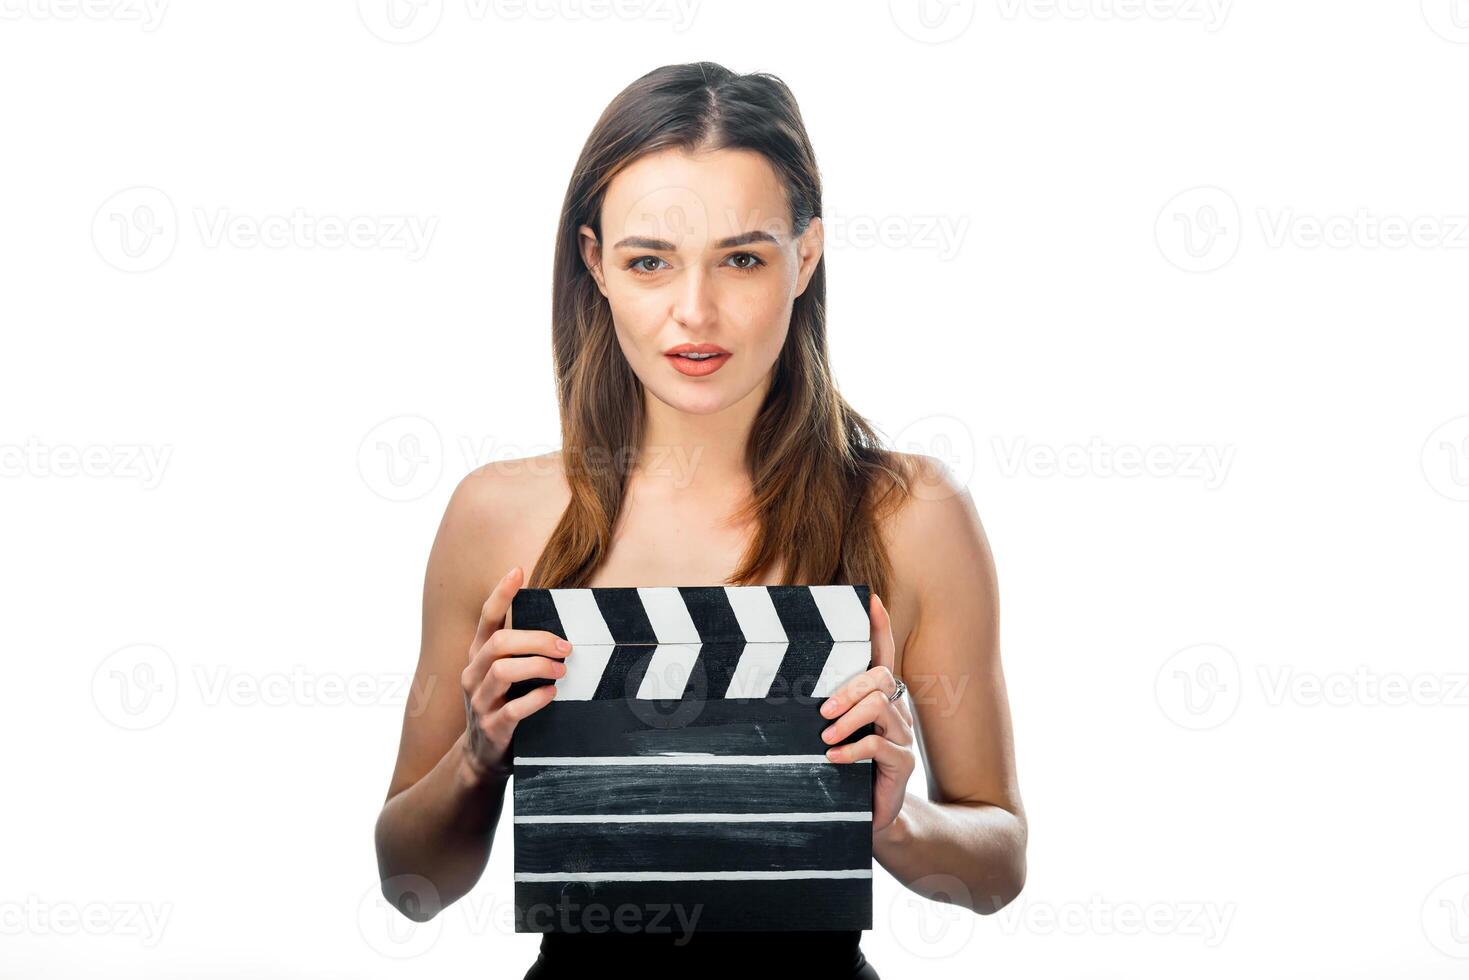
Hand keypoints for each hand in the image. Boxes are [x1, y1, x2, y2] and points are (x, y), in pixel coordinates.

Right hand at [459, 566, 569, 782]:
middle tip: (565, 646)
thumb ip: (521, 651)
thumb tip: (561, 628)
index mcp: (478, 655)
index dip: (501, 594)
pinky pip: (513, 709)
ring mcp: (480, 701)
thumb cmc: (503, 704)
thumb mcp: (504, 674)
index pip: (486, 619)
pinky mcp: (492, 727)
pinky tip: (551, 694)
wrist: (482, 755)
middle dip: (536, 639)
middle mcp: (473, 674)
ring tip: (561, 670)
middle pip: (499, 642)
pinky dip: (536, 699)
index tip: (517, 571)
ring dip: (537, 666)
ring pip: (502, 671)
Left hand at [818, 592, 915, 836]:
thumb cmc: (843, 770)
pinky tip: (833, 758)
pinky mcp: (903, 764)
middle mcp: (896, 711)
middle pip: (880, 677)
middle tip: (822, 711)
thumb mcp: (832, 734)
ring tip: (826, 737)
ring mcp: (903, 736)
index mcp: (878, 698)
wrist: (867, 818)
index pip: (883, 654)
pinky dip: (852, 750)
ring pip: (879, 706)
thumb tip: (782, 682)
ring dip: (848, 719)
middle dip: (849, 689)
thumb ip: (824, 710)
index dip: (880, 627)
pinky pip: (879, 745)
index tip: (870, 599)